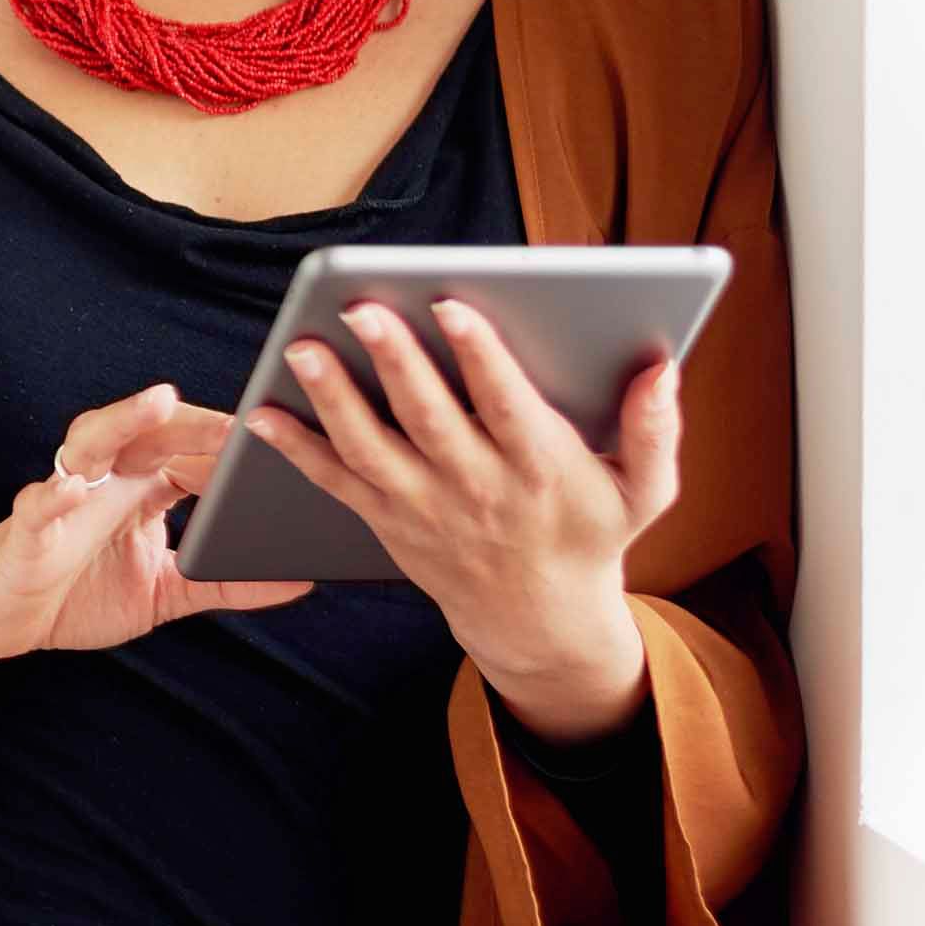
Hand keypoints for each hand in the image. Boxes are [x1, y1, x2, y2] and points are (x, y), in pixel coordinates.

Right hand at [0, 386, 310, 740]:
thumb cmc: (74, 593)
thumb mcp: (164, 592)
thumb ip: (223, 583)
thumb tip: (299, 578)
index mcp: (137, 489)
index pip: (191, 451)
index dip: (232, 445)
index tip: (284, 437)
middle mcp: (102, 481)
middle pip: (149, 431)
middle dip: (194, 420)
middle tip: (243, 419)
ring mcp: (62, 499)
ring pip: (90, 442)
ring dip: (123, 420)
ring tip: (158, 403)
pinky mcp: (26, 533)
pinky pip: (37, 507)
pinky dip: (50, 498)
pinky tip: (66, 491)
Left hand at [243, 300, 677, 741]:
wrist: (539, 620)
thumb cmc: (590, 535)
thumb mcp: (644, 493)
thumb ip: (655, 431)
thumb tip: (662, 368)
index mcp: (542, 470)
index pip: (508, 406)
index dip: (480, 356)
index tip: (451, 305)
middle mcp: (478, 488)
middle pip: (430, 419)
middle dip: (395, 361)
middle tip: (361, 307)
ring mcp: (425, 506)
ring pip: (372, 449)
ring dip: (332, 399)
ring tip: (301, 348)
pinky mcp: (386, 520)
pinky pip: (335, 482)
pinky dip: (296, 450)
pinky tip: (263, 412)